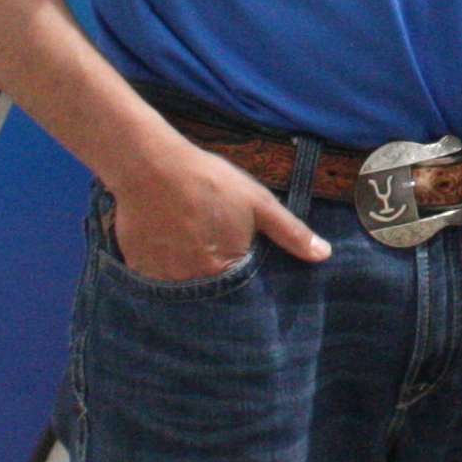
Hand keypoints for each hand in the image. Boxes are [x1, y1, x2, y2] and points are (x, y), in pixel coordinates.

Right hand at [111, 139, 327, 283]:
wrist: (151, 165)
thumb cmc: (209, 181)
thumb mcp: (258, 202)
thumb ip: (290, 232)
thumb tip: (324, 255)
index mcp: (223, 270)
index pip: (241, 296)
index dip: (245, 285)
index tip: (243, 270)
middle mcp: (191, 283)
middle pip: (210, 295)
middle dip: (216, 282)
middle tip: (211, 252)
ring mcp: (160, 279)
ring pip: (182, 289)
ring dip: (189, 277)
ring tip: (190, 249)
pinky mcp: (137, 269)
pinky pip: (155, 280)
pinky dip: (163, 270)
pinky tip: (168, 247)